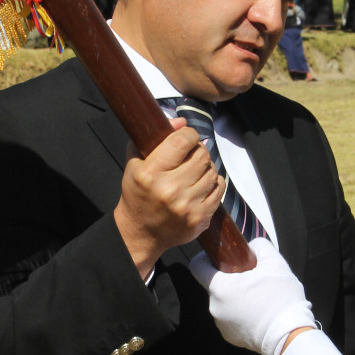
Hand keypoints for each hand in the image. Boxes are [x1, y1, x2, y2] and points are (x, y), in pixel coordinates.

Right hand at [114, 119, 223, 280]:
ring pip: (212, 172)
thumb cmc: (137, 194)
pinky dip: (214, 183)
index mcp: (151, 173)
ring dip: (206, 167)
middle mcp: (170, 189)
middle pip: (202, 155)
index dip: (189, 134)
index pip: (183, 140)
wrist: (140, 233)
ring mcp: (187, 206)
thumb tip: (181, 121)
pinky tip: (202, 184)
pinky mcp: (199, 218)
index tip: (187, 137)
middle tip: (192, 154)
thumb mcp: (135, 163)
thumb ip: (153, 138)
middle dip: (198, 150)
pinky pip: (219, 190)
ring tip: (195, 171)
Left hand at [189, 238, 316, 354]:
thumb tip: (251, 247)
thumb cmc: (282, 300)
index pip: (198, 266)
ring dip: (236, 296)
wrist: (290, 336)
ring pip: (223, 301)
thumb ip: (258, 247)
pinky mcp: (229, 336)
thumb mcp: (275, 263)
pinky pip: (230, 317)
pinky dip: (240, 313)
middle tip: (252, 278)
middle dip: (230, 278)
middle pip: (214, 284)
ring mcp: (220, 324)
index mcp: (220, 288)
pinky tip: (259, 313)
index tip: (223, 257)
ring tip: (259, 297)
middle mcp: (214, 307)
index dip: (208, 257)